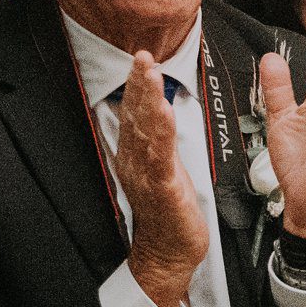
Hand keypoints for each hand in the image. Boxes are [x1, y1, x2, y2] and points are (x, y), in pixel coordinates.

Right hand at [114, 53, 209, 306]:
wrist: (168, 251)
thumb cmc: (169, 211)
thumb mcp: (163, 167)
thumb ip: (158, 140)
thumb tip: (158, 112)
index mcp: (138, 154)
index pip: (136, 113)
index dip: (137, 84)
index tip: (140, 57)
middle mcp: (138, 161)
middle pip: (137, 116)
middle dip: (140, 83)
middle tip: (141, 55)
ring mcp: (148, 175)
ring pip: (146, 132)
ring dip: (148, 101)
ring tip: (150, 74)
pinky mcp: (163, 189)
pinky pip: (161, 159)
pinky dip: (161, 135)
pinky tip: (163, 115)